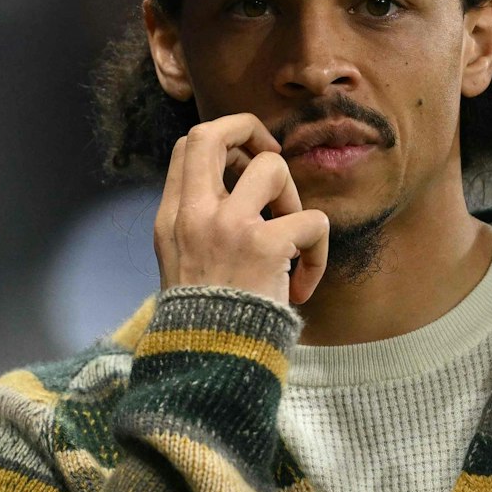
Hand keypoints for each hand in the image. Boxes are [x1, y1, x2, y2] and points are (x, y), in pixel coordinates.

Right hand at [154, 114, 328, 306]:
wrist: (208, 363)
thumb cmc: (204, 320)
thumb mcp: (180, 265)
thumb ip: (198, 225)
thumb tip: (239, 191)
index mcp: (172, 218)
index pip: (187, 147)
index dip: (223, 142)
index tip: (243, 167)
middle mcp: (194, 214)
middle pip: (212, 132)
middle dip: (250, 129)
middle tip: (271, 158)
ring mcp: (228, 226)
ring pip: (272, 167)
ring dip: (292, 197)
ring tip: (290, 238)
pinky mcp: (264, 246)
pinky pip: (312, 220)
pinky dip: (319, 251)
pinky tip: (302, 285)